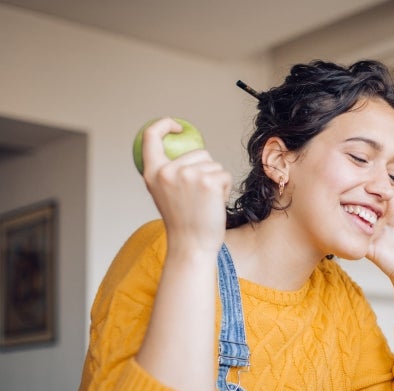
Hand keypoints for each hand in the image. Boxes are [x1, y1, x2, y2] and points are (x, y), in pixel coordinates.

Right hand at [141, 117, 231, 253]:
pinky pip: (225, 174)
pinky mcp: (208, 181)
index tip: (177, 126)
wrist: (192, 245)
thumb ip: (170, 172)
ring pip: (214, 163)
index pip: (150, 137)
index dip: (163, 125)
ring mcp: (188, 174)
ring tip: (205, 201)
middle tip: (198, 197)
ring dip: (216, 181)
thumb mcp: (165, 193)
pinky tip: (215, 203)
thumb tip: (187, 152)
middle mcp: (167, 171)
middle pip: (199, 152)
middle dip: (206, 170)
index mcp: (152, 173)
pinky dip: (226, 187)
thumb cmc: (183, 221)